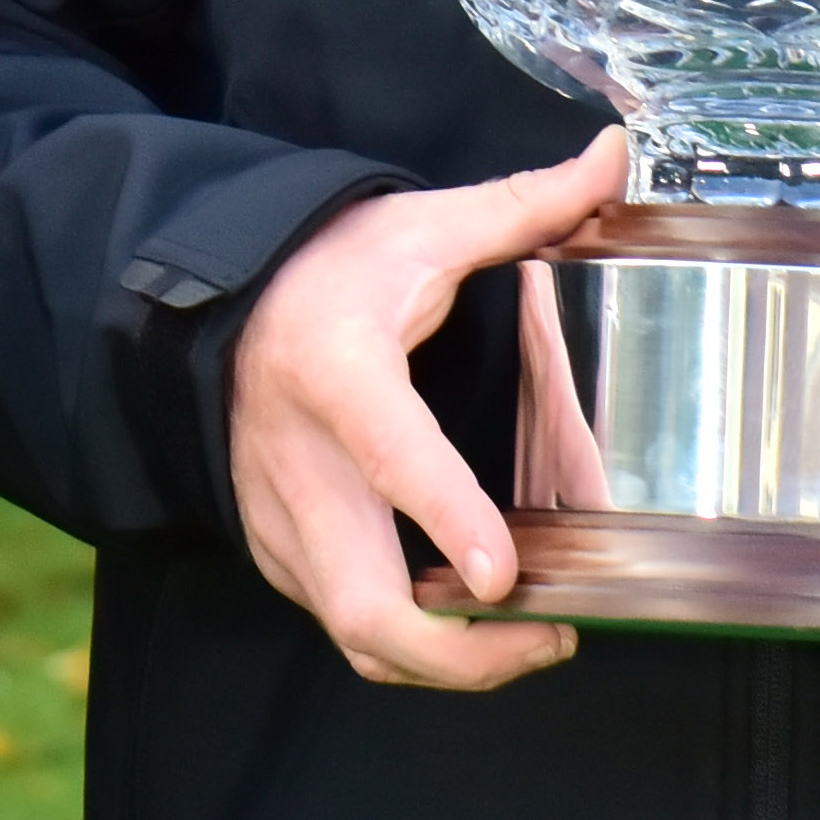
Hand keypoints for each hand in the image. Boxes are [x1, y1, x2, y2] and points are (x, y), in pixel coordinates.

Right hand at [225, 134, 629, 691]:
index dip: (448, 519)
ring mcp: (280, 521)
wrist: (209, 306)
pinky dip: (411, 643)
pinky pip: (342, 624)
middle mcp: (300, 463)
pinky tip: (470, 619)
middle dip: (462, 654)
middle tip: (551, 635)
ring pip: (356, 635)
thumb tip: (610, 158)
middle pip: (366, 604)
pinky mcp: (277, 552)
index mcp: (338, 370)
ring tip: (531, 638)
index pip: (391, 454)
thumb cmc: (322, 269)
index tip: (504, 574)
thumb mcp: (416, 228)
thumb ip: (521, 207)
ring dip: (446, 662)